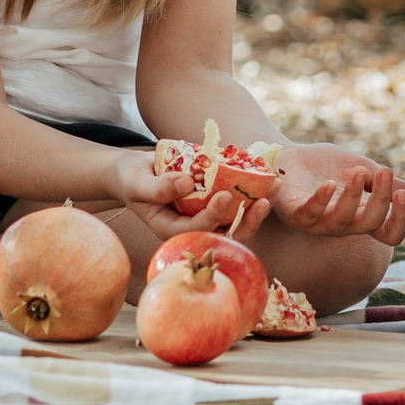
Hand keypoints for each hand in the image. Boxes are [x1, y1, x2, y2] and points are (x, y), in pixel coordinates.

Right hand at [110, 148, 272, 242]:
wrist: (134, 172)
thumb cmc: (131, 179)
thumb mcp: (136, 181)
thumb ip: (156, 187)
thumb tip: (186, 183)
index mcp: (172, 229)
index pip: (198, 229)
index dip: (213, 215)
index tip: (225, 195)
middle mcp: (192, 226)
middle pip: (225, 232)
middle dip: (247, 220)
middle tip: (264, 201)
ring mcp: (204, 215)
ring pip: (235, 219)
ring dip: (256, 206)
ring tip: (274, 186)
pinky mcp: (212, 201)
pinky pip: (235, 201)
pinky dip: (251, 189)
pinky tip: (266, 174)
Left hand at [266, 142, 404, 245]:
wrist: (288, 156)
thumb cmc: (326, 165)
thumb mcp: (364, 170)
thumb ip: (388, 185)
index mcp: (362, 216)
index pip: (389, 234)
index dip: (399, 220)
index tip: (403, 193)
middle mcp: (343, 225)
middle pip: (370, 225)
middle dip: (381, 199)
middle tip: (384, 171)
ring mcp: (318, 222)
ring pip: (342, 222)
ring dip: (353, 197)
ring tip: (359, 171)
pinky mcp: (294, 214)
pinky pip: (309, 216)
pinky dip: (321, 201)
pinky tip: (330, 184)